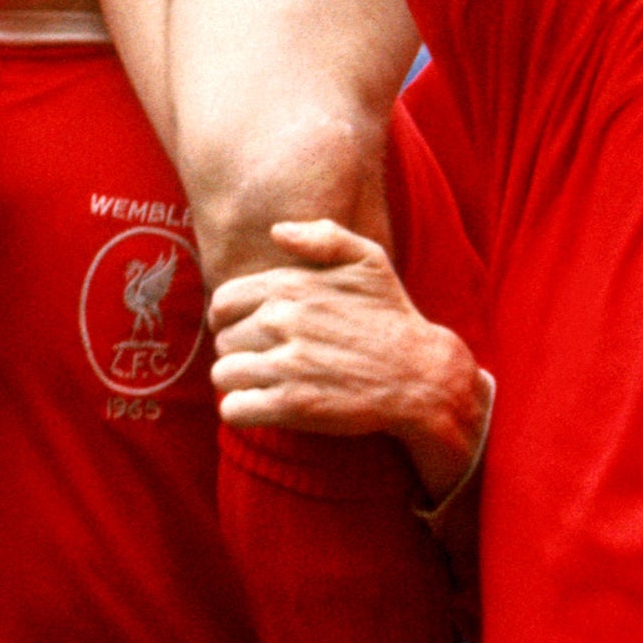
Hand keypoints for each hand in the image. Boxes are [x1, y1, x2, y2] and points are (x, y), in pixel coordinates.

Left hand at [211, 219, 490, 503]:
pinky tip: (263, 406)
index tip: (250, 331)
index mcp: (291, 285)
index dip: (230, 319)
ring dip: (240, 382)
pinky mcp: (292, 406)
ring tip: (265, 383)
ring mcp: (286, 365)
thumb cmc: (390, 316)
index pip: (222, 302)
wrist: (419, 376)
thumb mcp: (368, 259)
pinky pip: (234, 409)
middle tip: (268, 359)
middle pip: (224, 340)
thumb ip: (322, 236)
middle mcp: (283, 321)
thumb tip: (277, 231)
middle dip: (240, 351)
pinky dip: (242, 410)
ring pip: (223, 374)